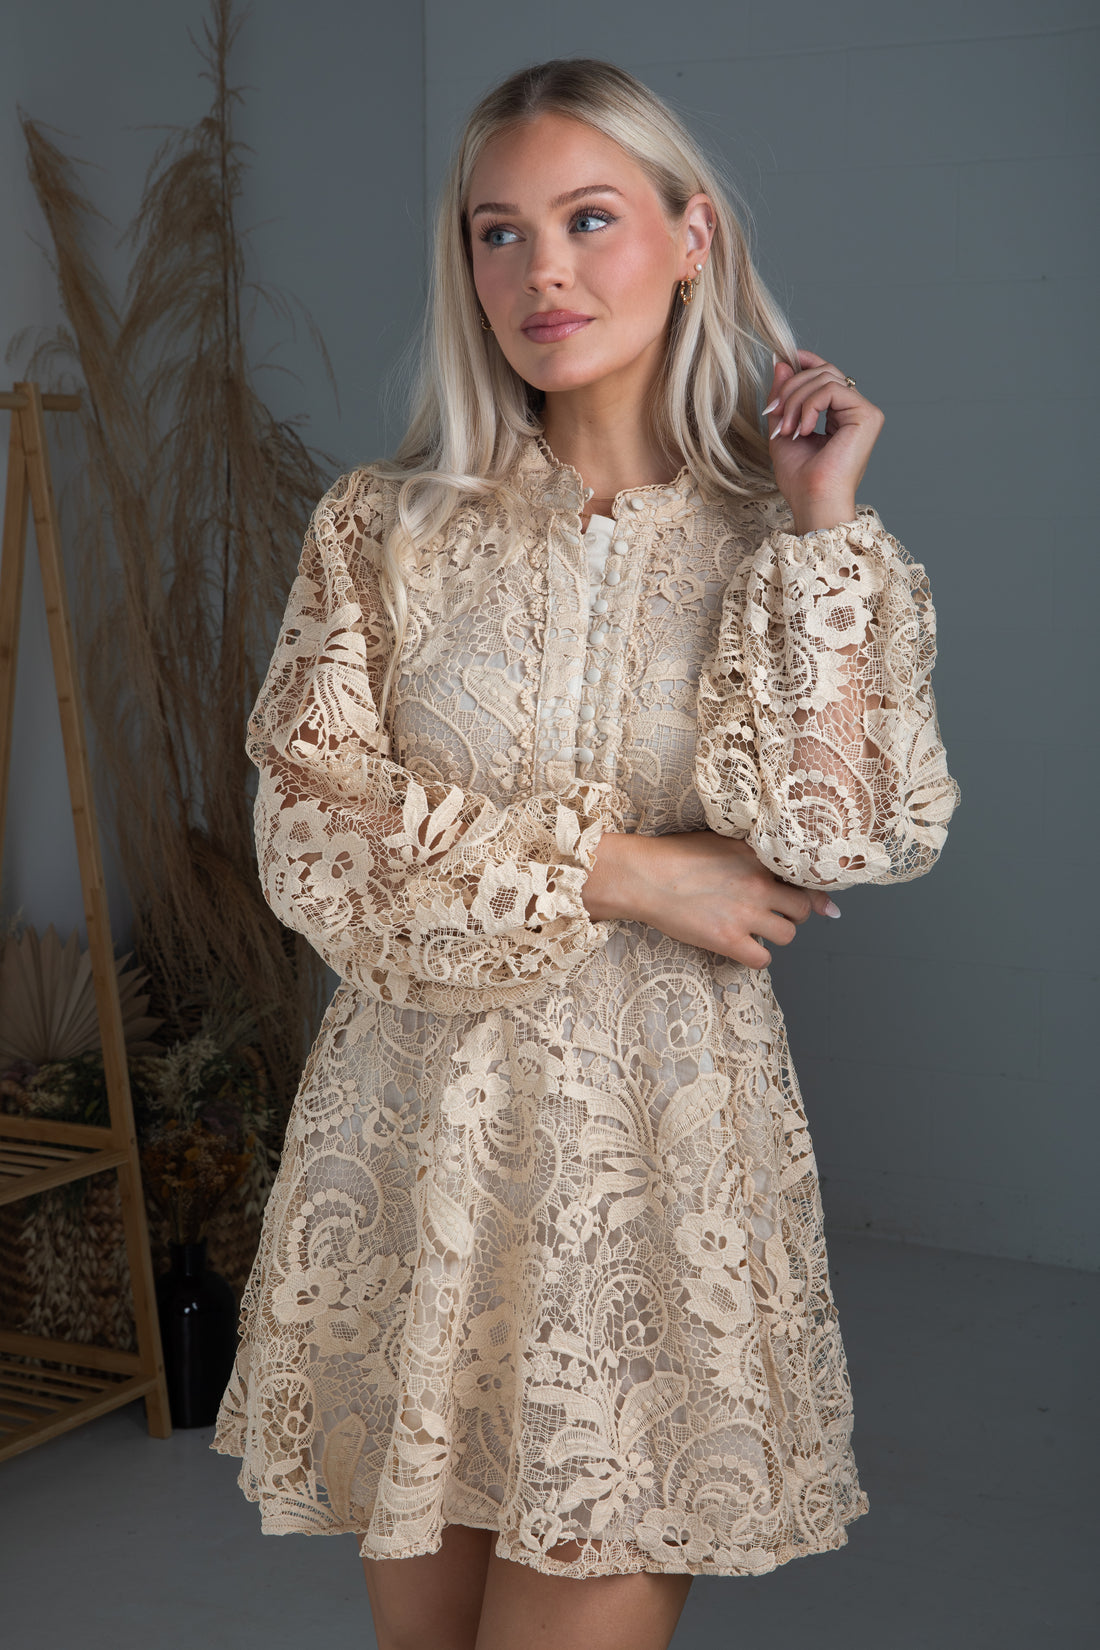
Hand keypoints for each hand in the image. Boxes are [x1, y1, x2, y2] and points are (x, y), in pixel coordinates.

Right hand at [583, 829, 839, 967]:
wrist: (643, 876)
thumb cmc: (672, 856)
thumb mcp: (719, 842)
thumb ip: (749, 854)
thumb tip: (770, 868)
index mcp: (756, 856)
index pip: (802, 877)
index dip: (811, 892)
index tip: (820, 903)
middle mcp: (758, 883)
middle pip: (803, 908)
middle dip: (793, 913)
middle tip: (775, 914)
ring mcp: (745, 913)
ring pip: (788, 934)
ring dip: (776, 934)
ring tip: (755, 929)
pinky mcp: (728, 940)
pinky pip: (763, 958)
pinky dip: (756, 956)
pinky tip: (742, 947)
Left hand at [764, 349, 884, 533]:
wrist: (812, 501)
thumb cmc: (800, 478)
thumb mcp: (782, 428)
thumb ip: (784, 396)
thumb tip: (782, 361)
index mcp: (840, 415)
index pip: (827, 375)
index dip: (807, 361)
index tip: (784, 359)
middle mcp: (855, 411)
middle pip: (823, 372)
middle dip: (791, 388)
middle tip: (774, 414)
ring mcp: (864, 412)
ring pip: (826, 377)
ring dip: (796, 400)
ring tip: (786, 429)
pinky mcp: (867, 415)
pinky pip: (831, 389)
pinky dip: (809, 406)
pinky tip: (803, 429)